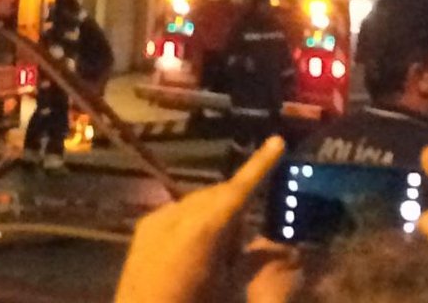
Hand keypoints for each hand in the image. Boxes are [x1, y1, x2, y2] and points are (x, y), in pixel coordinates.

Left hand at [114, 135, 290, 302]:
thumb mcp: (229, 290)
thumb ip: (254, 262)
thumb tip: (283, 248)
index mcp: (206, 227)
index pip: (239, 189)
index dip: (261, 164)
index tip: (277, 140)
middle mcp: (180, 212)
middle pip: (219, 196)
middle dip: (235, 210)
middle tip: (240, 248)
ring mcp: (158, 218)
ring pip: (198, 203)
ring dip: (213, 218)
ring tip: (214, 258)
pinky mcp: (143, 228)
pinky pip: (177, 213)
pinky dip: (191, 223)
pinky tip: (191, 255)